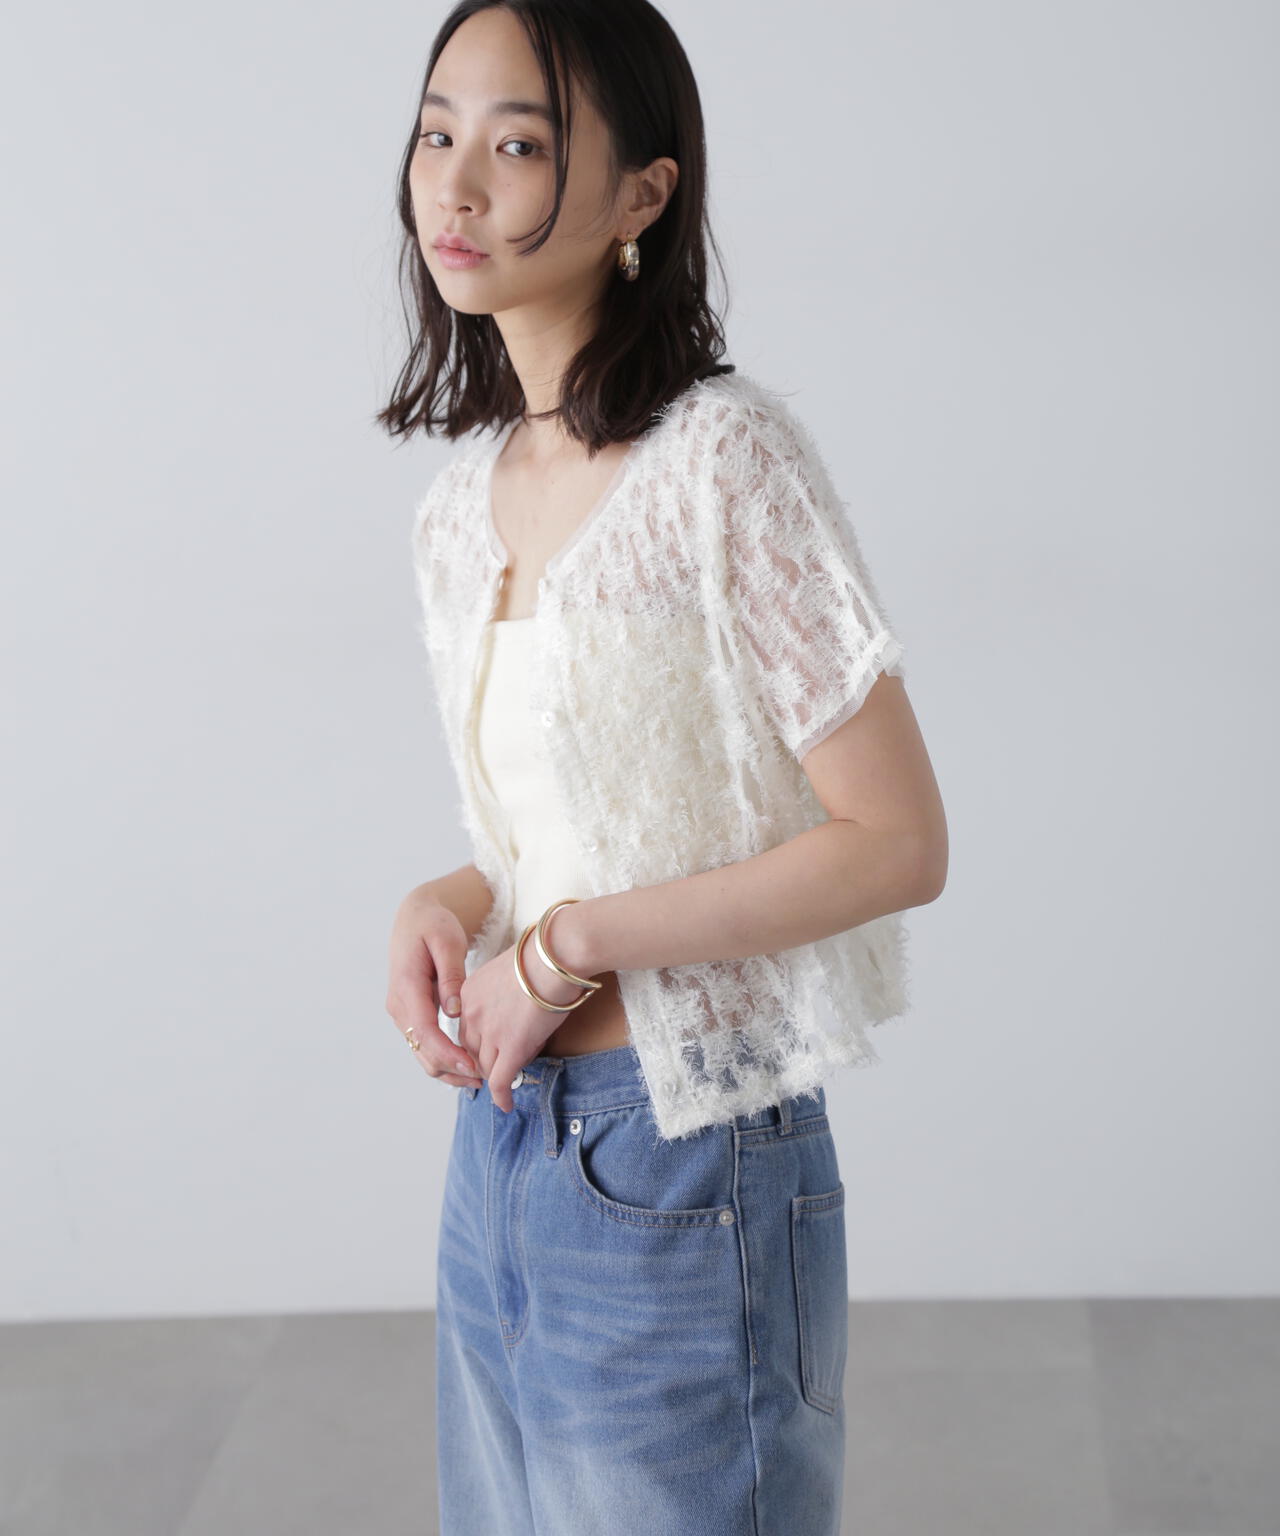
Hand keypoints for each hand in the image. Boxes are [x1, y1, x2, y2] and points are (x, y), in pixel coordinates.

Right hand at [385, 892, 484, 1089]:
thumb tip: (454, 1010)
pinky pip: (424, 1044)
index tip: (472, 1066)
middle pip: (421, 1050)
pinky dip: (443, 1057)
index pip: (424, 1030)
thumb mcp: (446, 941)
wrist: (415, 917)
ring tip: (479, 1076)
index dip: (447, 1053)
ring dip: (447, 1068)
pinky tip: (467, 1061)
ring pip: (421, 1053)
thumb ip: (450, 975)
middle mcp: (399, 1005)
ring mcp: (402, 1012)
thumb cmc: (434, 924)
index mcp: (406, 986)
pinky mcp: (410, 1014)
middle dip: (450, 1069)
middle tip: (484, 1078)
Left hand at [456, 929, 593, 1112]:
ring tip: (507, 1084)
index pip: (467, 1028)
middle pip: (472, 1049)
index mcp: (468, 992)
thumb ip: (505, 989)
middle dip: (484, 1060)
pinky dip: (501, 1096)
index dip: (480, 1041)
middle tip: (500, 1067)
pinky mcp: (510, 1048)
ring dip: (496, 1076)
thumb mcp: (511, 969)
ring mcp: (489, 1032)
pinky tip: (506, 1105)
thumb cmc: (544, 956)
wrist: (556, 956)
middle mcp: (471, 1014)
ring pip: (485, 1067)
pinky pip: (499, 1081)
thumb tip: (521, 1004)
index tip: (490, 1048)